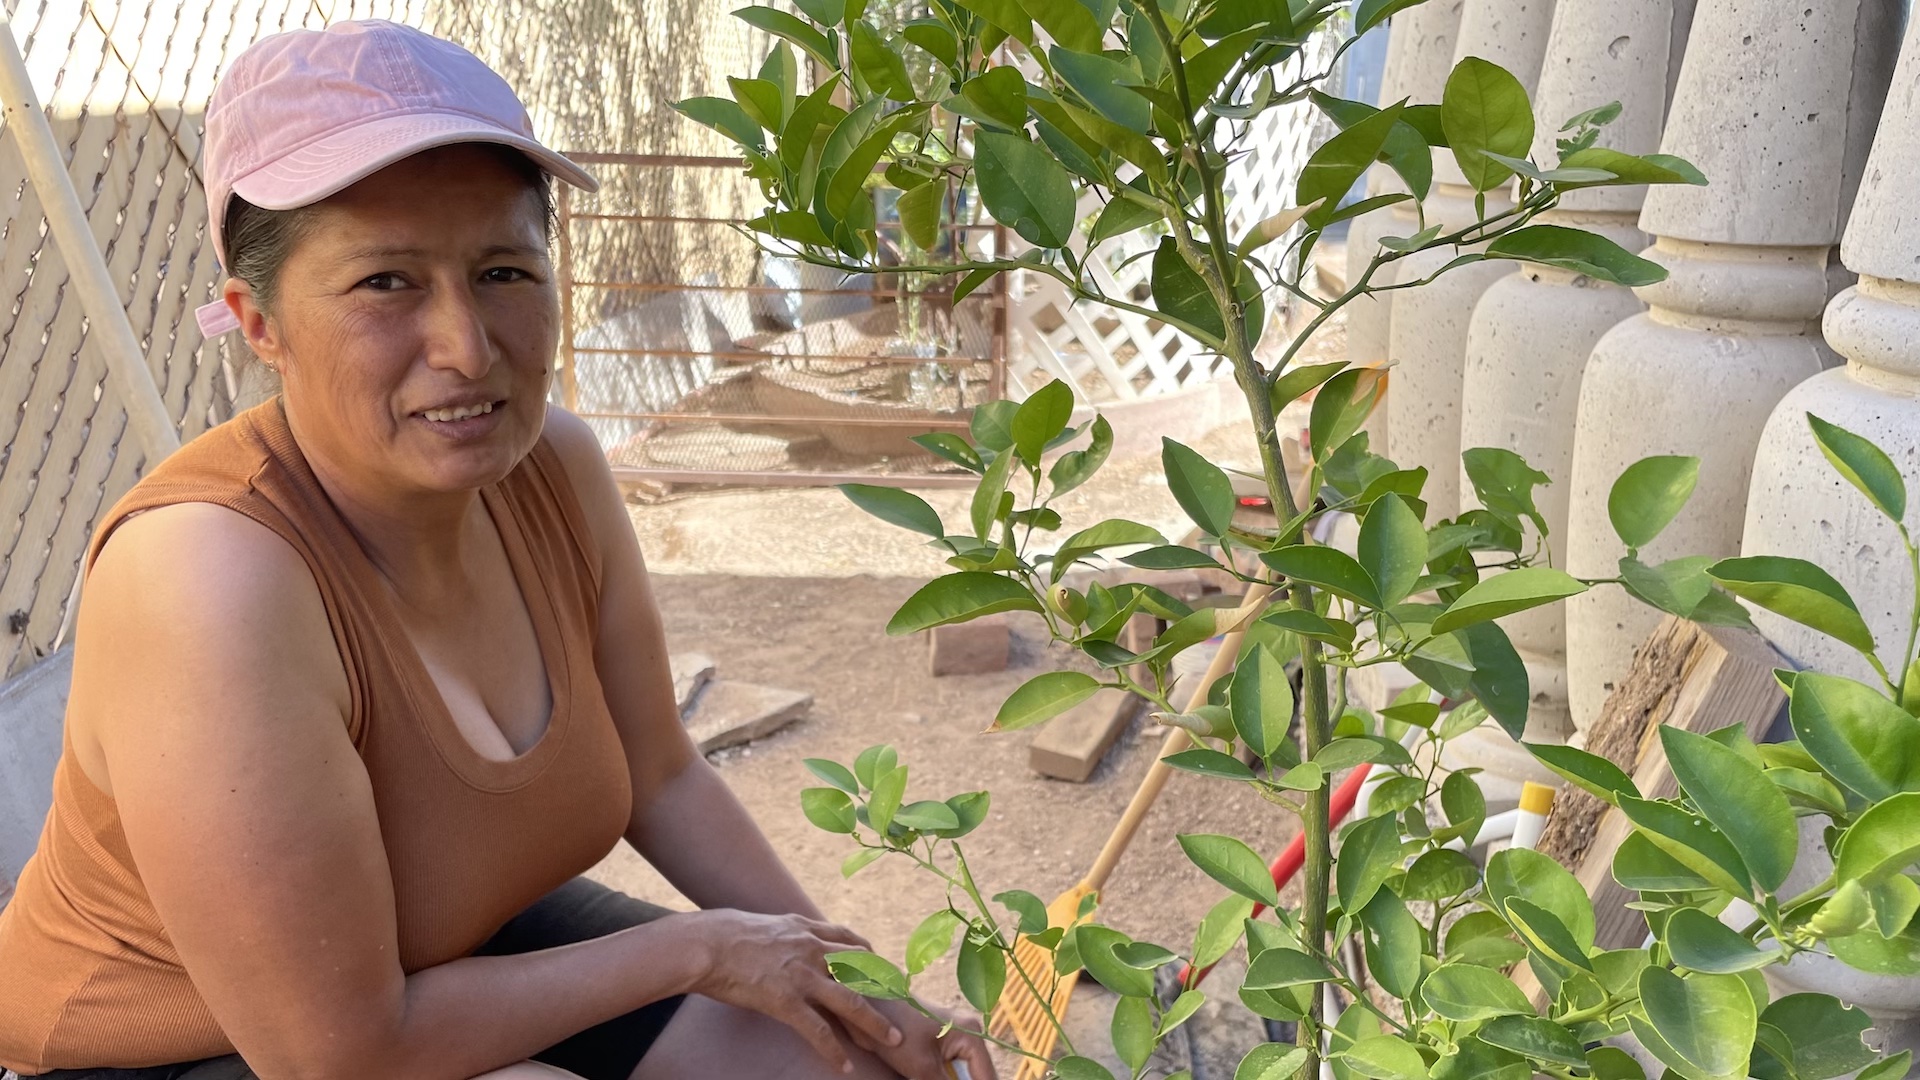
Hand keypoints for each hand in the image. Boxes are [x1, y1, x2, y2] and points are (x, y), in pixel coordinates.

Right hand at [687, 909, 903, 1071]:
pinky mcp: (786, 1000)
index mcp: (805, 929)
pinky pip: (818, 1030)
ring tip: (891, 1042)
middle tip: (902, 1005)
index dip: (870, 955)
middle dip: (885, 988)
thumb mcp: (765, 925)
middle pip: (862, 969)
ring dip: (874, 1023)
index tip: (883, 968)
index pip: (850, 939)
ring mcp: (802, 975)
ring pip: (850, 1001)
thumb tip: (785, 937)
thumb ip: (785, 933)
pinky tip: (844, 1065)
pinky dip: (834, 1051)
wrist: (704, 944)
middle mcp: (812, 949)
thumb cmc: (724, 934)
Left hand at [851, 999, 996, 1079]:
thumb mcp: (923, 1069)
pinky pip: (951, 1070)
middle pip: (977, 1076)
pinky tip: (928, 1078)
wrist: (871, 1008)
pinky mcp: (942, 1045)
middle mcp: (969, 1035)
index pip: (987, 1077)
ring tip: (927, 1078)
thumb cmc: (896, 1033)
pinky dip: (944, 1078)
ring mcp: (956, 1038)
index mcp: (972, 1035)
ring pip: (963, 1075)